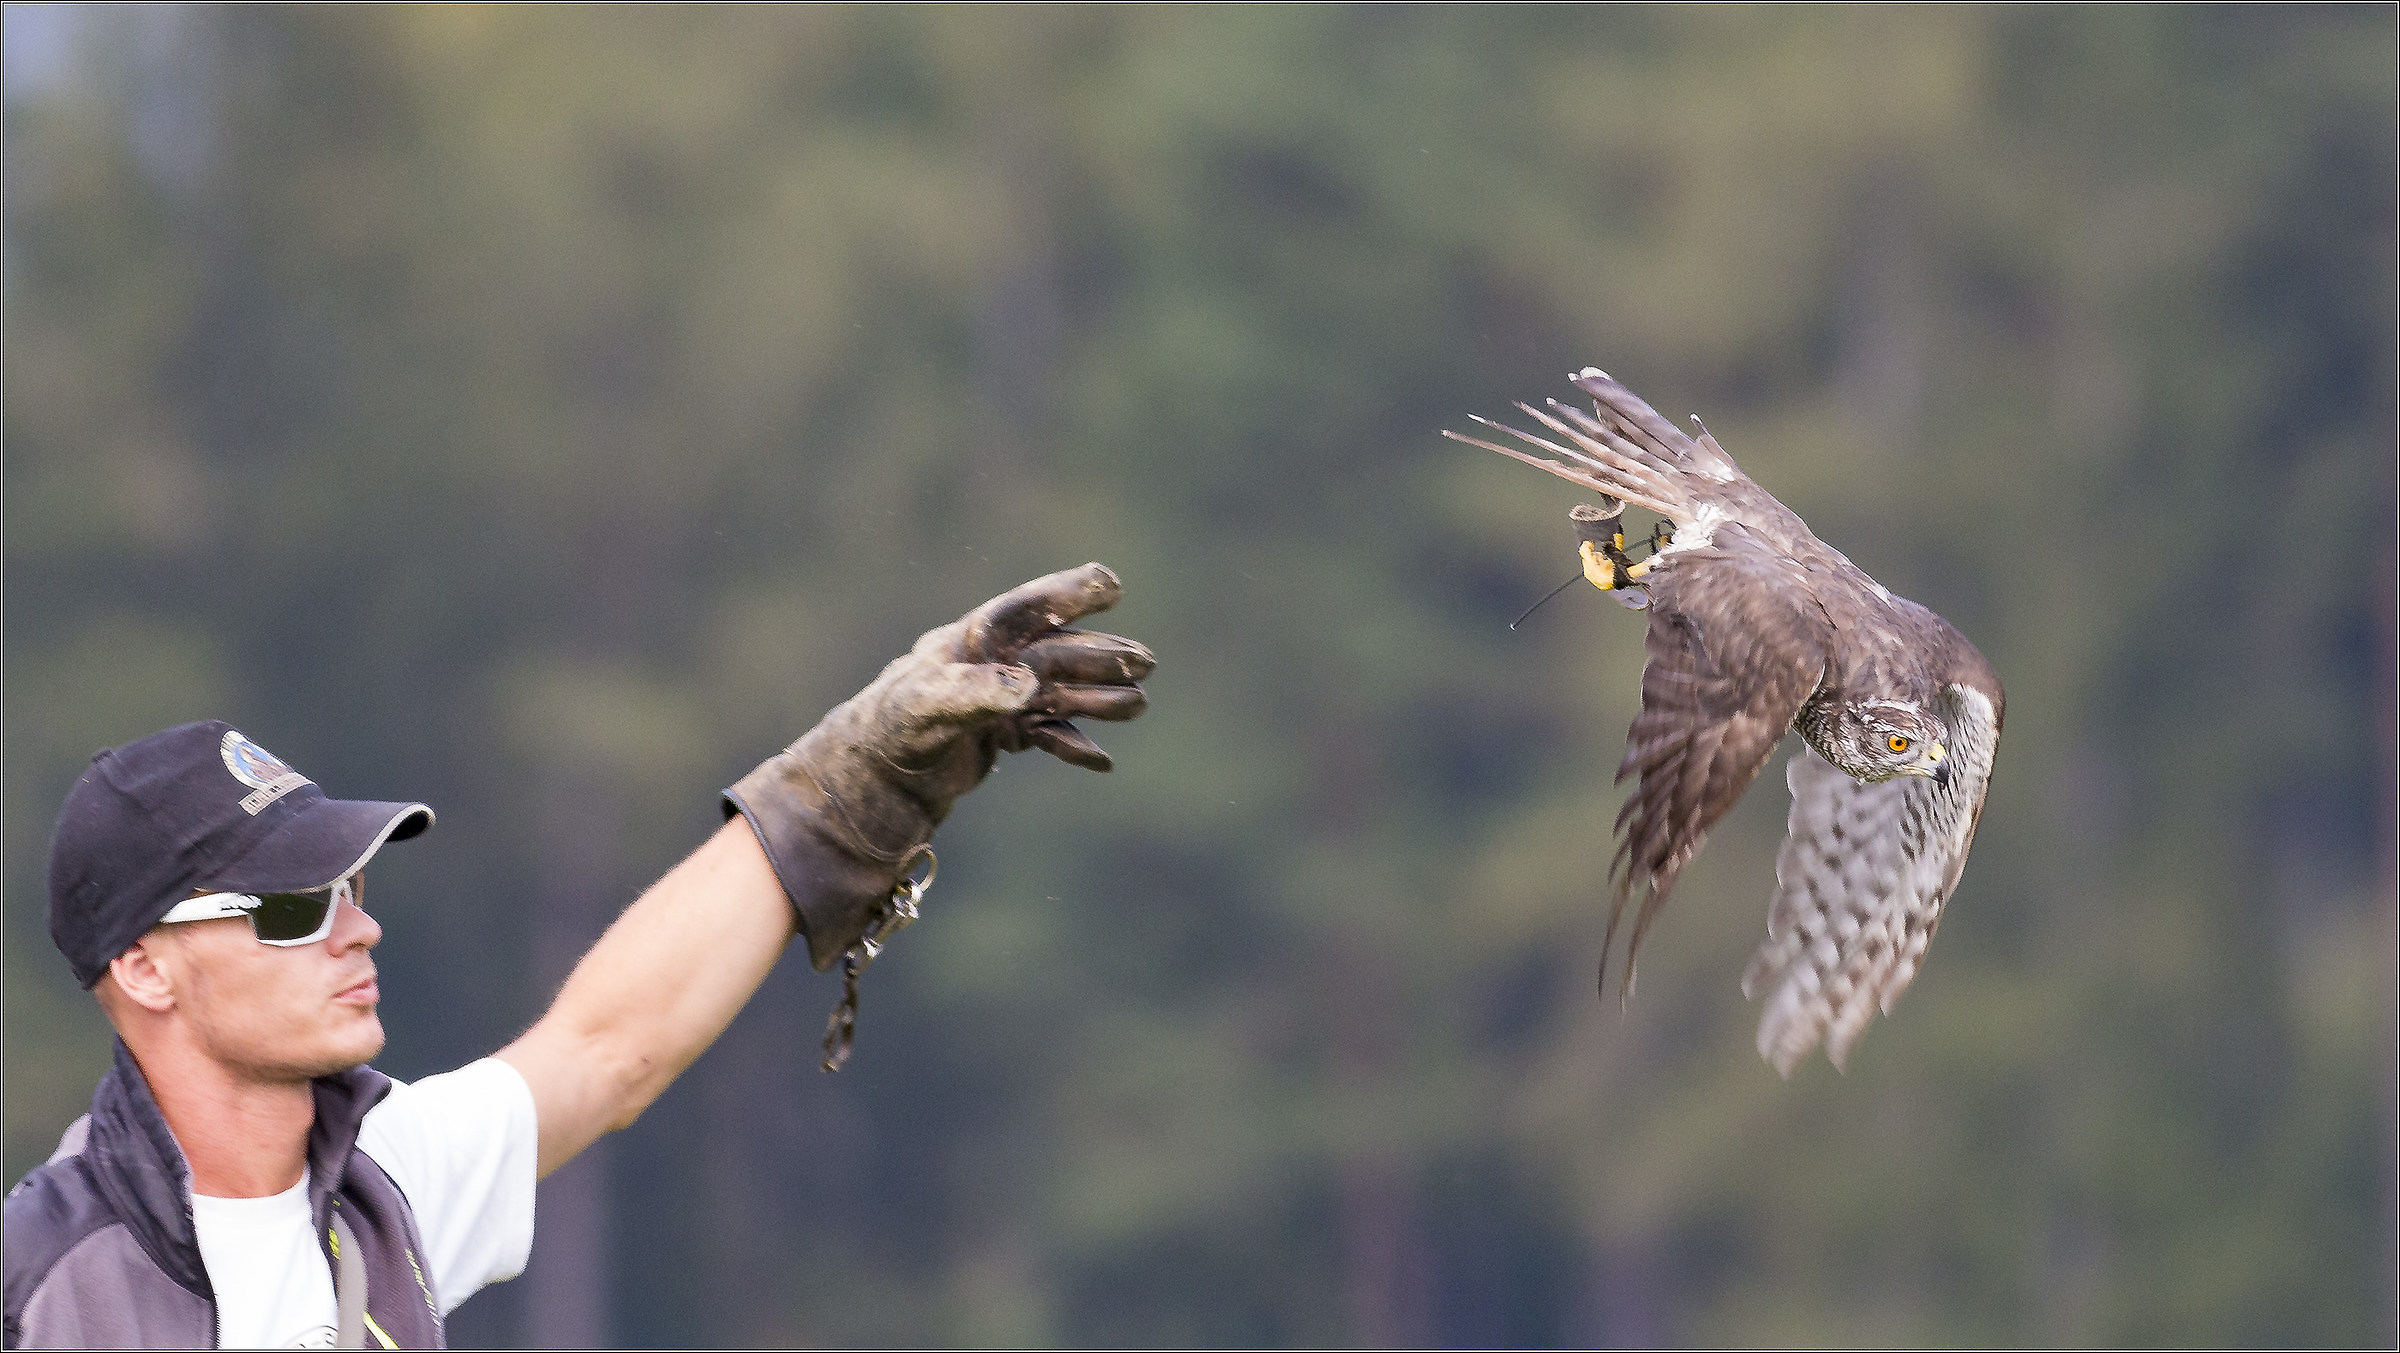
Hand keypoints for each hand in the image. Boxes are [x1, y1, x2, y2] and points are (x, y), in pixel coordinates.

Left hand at [724, 563, 1153, 968]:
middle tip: (1146, 662)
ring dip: (1097, 699)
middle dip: (1100, 656)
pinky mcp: (994, 737)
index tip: (1111, 584)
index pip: (1024, 611)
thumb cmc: (883, 736)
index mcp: (967, 644)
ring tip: (1139, 704)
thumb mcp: (926, 710)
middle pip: (1054, 654)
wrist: (861, 790)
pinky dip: (1071, 744)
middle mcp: (985, 666)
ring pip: (1058, 693)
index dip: (1066, 594)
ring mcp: (993, 701)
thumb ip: (978, 693)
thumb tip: (1030, 684)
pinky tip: (1098, 760)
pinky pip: (1045, 734)